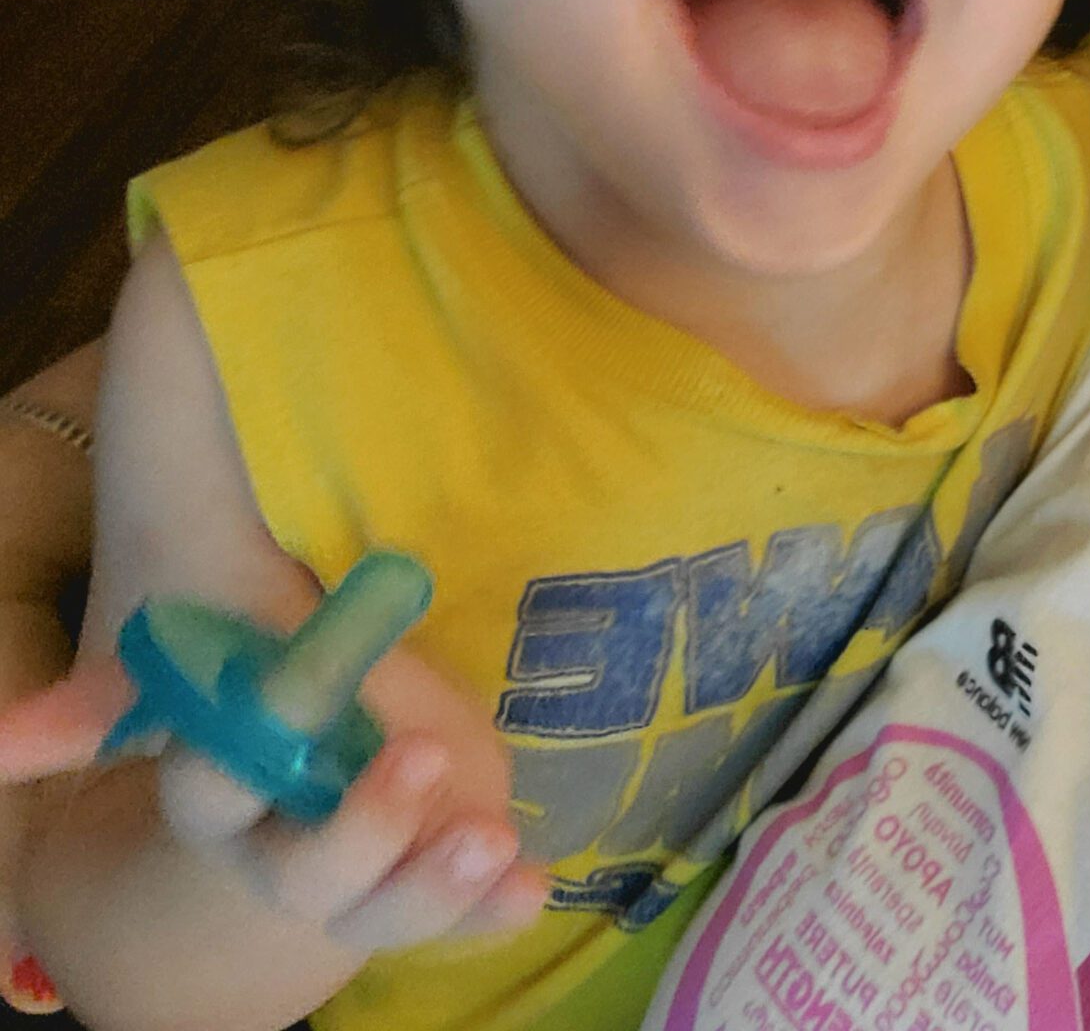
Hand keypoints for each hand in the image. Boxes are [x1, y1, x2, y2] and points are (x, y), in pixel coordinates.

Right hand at [7, 645, 547, 960]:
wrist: (315, 745)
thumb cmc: (250, 691)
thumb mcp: (195, 675)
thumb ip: (115, 699)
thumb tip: (2, 742)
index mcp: (217, 799)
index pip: (213, 789)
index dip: (246, 754)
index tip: (300, 699)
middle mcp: (277, 855)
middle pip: (306, 874)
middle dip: (363, 829)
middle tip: (420, 755)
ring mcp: (355, 881)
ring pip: (380, 913)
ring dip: (434, 886)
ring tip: (491, 838)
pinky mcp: (422, 882)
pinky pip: (455, 919)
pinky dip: (493, 909)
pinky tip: (533, 885)